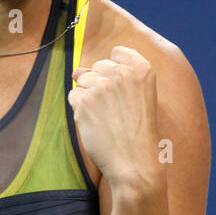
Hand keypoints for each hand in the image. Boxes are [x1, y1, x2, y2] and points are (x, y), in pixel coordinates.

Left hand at [69, 46, 160, 189]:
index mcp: (142, 69)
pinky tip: (95, 123)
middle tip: (114, 110)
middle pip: (98, 66)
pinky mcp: (84, 100)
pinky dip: (79, 109)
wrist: (134, 163)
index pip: (118, 52)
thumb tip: (76, 71)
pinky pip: (73, 96)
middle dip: (100, 84)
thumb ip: (115, 77)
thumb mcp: (141, 97)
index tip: (120, 88)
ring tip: (105, 118)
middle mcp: (121, 72)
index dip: (115, 69)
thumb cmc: (138, 133)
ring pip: (82, 80)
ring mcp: (101, 85)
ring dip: (88, 97)